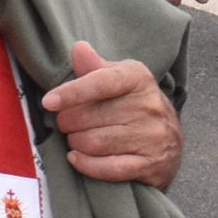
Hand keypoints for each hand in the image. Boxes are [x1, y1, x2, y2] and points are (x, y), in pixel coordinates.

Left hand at [41, 41, 182, 188]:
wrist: (169, 140)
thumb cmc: (132, 103)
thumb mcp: (117, 78)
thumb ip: (94, 67)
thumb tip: (79, 49)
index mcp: (138, 77)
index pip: (100, 83)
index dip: (71, 93)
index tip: (48, 102)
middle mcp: (150, 105)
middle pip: (91, 116)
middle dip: (68, 122)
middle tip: (64, 123)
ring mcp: (154, 137)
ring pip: (96, 143)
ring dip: (76, 143)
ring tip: (73, 139)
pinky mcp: (154, 165)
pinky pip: (111, 168)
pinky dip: (87, 165)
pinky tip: (76, 158)